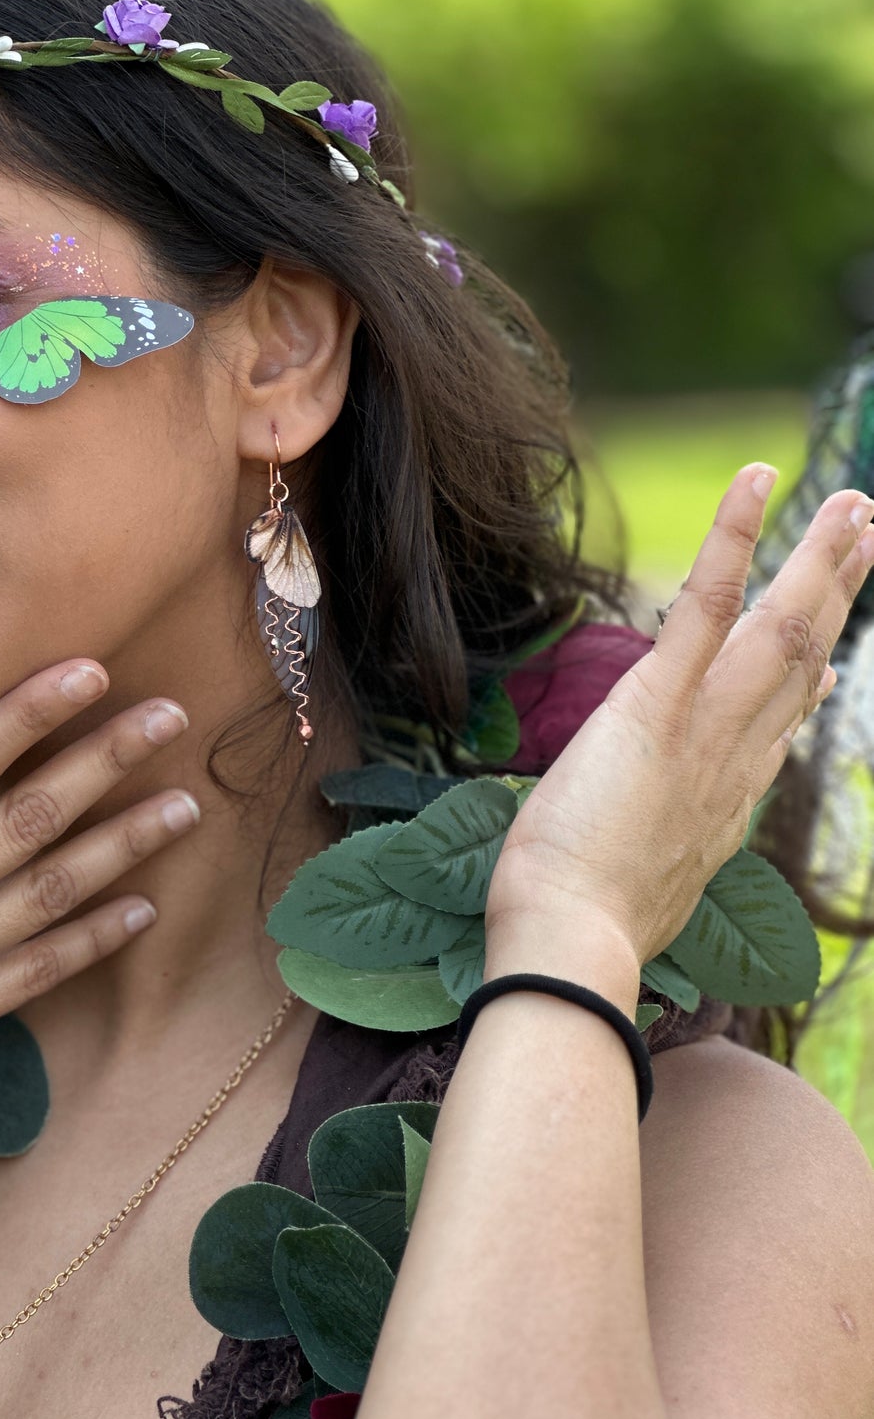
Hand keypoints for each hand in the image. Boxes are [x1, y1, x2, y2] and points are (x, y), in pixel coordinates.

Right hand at [0, 660, 196, 1212]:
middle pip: (25, 817)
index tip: (85, 670)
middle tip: (169, 716)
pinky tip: (143, 909)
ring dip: (125, 845)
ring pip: (51, 892)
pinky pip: (38, 973)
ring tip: (185, 805)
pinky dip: (94, 940)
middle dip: (104, 759)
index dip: (26, 711)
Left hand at [486, 466, 873, 974]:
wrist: (573, 940)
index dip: (808, 688)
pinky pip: (706, 604)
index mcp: (726, 801)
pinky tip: (759, 479)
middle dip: (836, 598)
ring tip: (853, 502)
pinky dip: (734, 537)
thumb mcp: (643, 882)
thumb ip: (660, 849)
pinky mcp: (659, 700)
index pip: (779, 729)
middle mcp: (735, 757)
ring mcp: (705, 725)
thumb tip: (661, 844)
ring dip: (820, 558)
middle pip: (801, 663)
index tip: (832, 664)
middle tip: (865, 543)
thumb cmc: (582, 927)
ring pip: (780, 627)